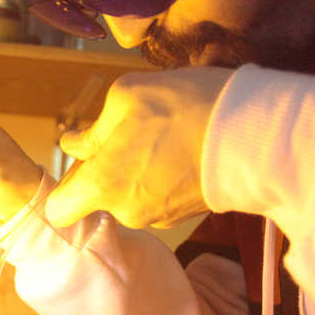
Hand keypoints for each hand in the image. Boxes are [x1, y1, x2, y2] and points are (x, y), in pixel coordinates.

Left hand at [45, 67, 232, 228]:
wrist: (255, 135)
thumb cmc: (185, 108)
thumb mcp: (127, 97)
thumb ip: (92, 128)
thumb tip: (72, 144)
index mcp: (102, 186)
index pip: (58, 211)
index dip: (63, 189)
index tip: (77, 167)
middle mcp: (126, 212)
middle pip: (99, 199)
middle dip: (106, 172)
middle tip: (128, 136)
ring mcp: (159, 218)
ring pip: (131, 197)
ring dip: (137, 173)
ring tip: (162, 138)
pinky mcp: (186, 216)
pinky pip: (159, 198)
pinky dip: (163, 179)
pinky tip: (181, 151)